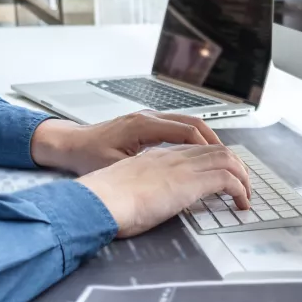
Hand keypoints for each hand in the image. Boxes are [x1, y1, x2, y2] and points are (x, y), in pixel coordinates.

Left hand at [30, 111, 222, 174]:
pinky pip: (178, 128)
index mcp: (143, 126)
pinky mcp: (146, 125)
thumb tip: (165, 184)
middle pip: (194, 124)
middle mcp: (149, 118)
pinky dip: (194, 139)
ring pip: (188, 123)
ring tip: (222, 159)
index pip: (188, 132)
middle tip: (232, 163)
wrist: (69, 144)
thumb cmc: (87, 155)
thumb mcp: (114, 167)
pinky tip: (199, 154)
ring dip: (207, 140)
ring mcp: (149, 119)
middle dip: (216, 143)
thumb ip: (142, 172)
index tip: (222, 165)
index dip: (208, 149)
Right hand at [78, 144, 250, 237]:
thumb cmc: (103, 200)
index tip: (219, 175)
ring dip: (242, 176)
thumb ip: (138, 190)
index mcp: (154, 158)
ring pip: (225, 159)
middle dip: (234, 165)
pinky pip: (227, 178)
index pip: (192, 151)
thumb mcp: (124, 190)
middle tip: (242, 184)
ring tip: (246, 194)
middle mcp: (171, 157)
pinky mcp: (190, 182)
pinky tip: (241, 203)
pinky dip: (240, 189)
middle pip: (214, 150)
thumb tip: (142, 203)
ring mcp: (182, 167)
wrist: (99, 199)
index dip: (211, 160)